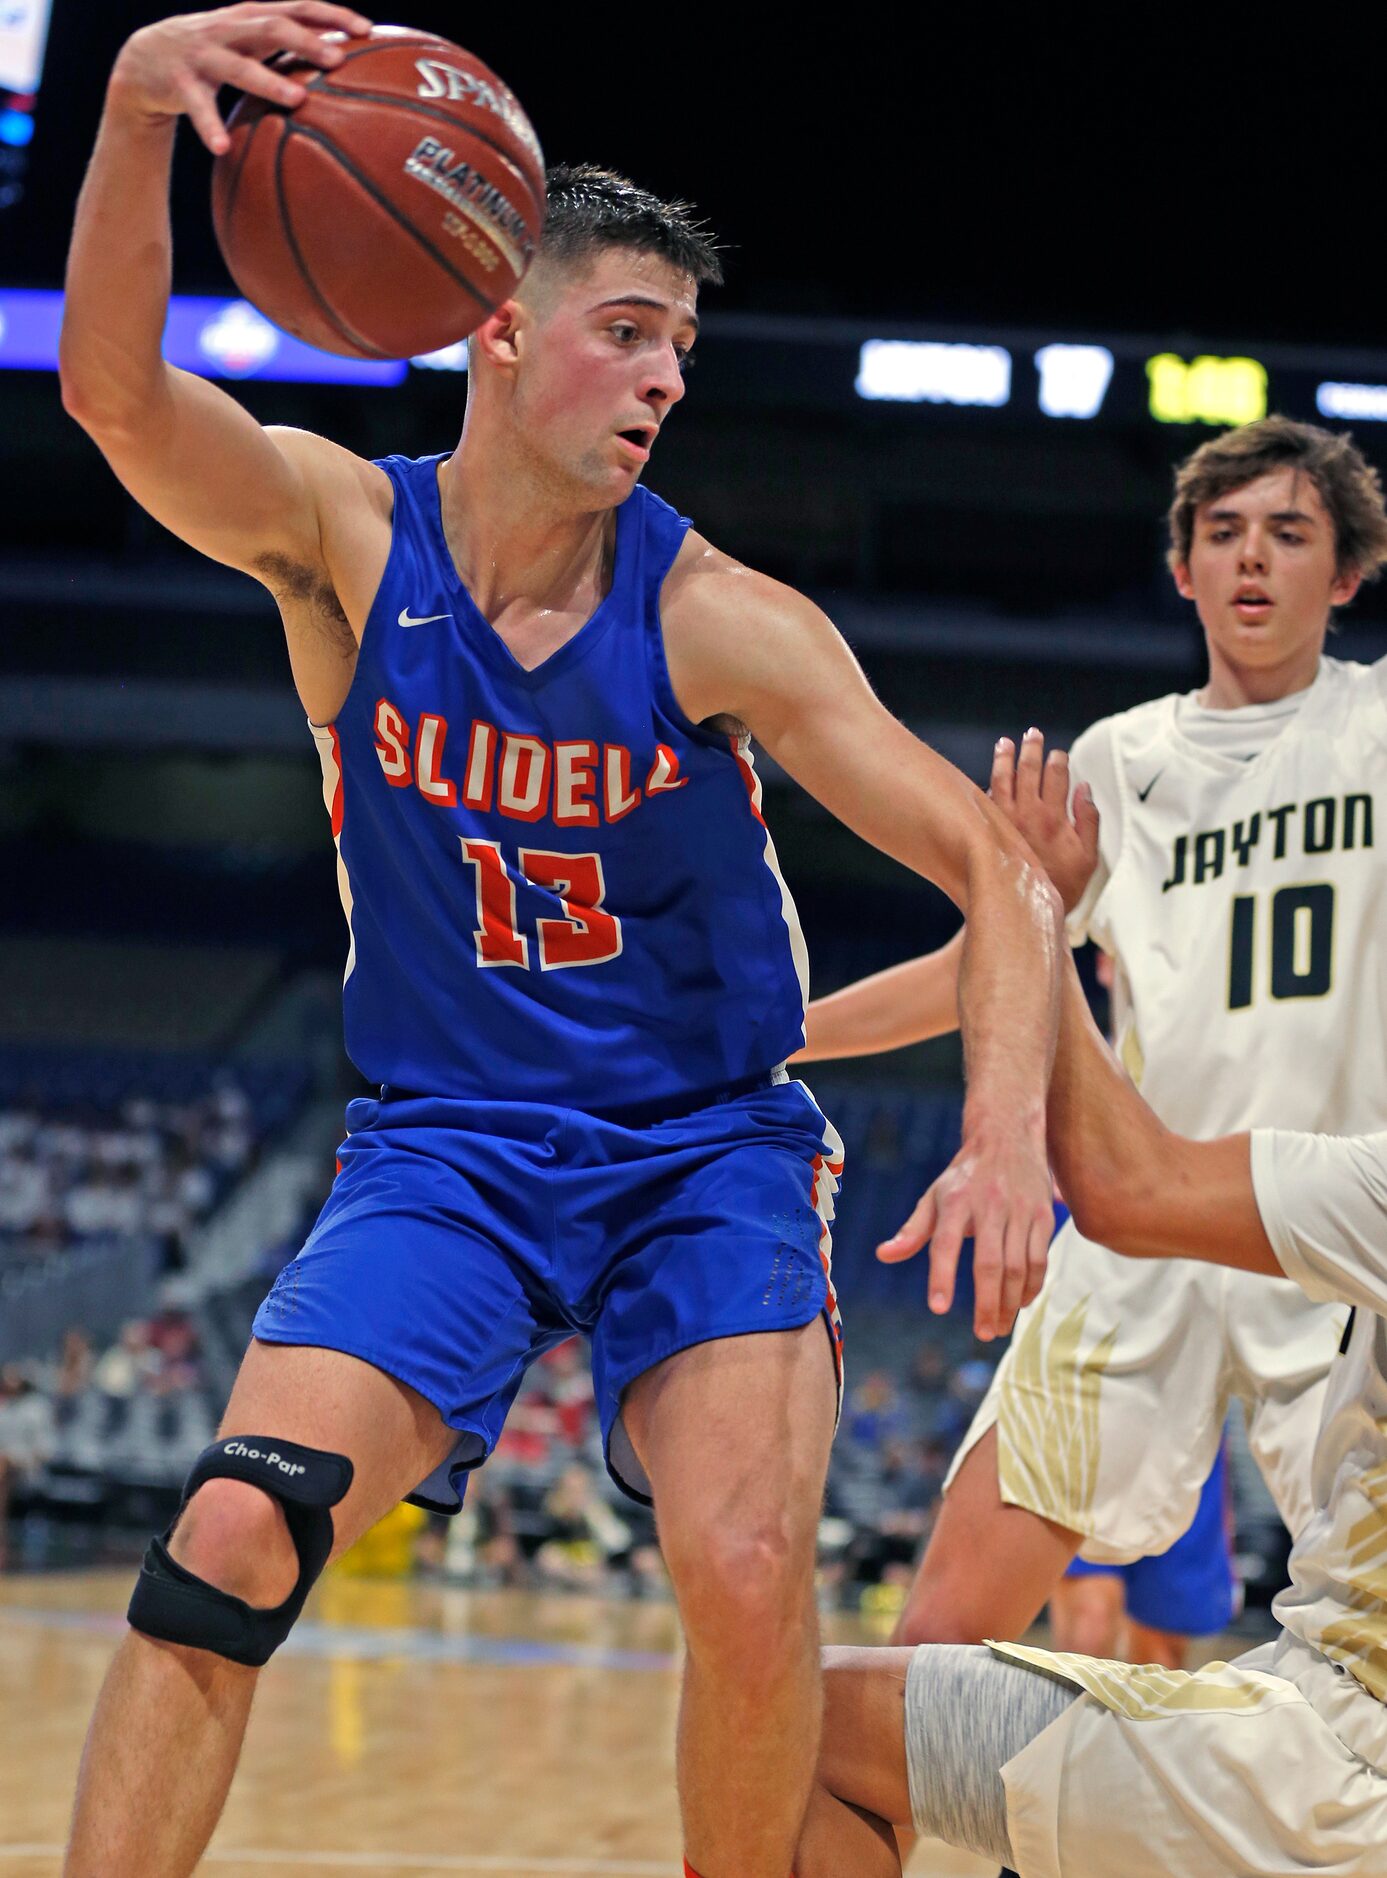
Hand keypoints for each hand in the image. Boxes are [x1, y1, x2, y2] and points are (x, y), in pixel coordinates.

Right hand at [109, 2, 372, 153]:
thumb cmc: (214, 52)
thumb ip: (289, 47)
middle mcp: (228, 28)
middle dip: (306, 40)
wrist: (145, 58)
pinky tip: (222, 148)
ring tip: (298, 99)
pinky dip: (210, 127)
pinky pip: (198, 106)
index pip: (298, 7)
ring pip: (238, 66)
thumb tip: (344, 64)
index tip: (368, 30)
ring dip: (269, 81)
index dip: (332, 15)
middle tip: (338, 59)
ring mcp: (203, 54)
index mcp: (251, 17)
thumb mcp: (249, 42)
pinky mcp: (180, 82)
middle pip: (271, 27)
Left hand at [876, 1122, 1054, 1339]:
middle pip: (989, 1263)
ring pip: (1019, 1266)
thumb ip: (912, 1231)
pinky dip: (1032, 1286)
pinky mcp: (1042, 1215)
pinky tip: (1021, 1303)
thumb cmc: (964, 1176)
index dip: (942, 1276)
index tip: (938, 1308)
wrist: (1007, 1136)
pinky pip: (1039, 1258)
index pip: (945, 1242)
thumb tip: (884, 1256)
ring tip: (1000, 1326)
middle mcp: (988, 1205)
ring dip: (1011, 1302)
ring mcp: (1019, 1210)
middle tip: (983, 1333)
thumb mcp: (933, 1196)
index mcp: (954, 1201)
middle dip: (987, 1303)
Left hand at [990, 728, 1099, 913]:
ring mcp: (1005, 821)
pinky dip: (989, 784)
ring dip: (1004, 758)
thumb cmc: (1063, 886)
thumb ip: (1089, 820)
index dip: (1058, 760)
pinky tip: (990, 776)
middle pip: (1029, 770)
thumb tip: (1084, 787)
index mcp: (1055, 817)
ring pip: (1002, 779)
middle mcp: (1028, 814)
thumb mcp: (1089, 858)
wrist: (1027, 910)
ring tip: (1004, 743)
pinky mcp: (988, 830)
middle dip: (1031, 749)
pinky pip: (985, 799)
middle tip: (1032, 734)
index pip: (1057, 776)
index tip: (1058, 753)